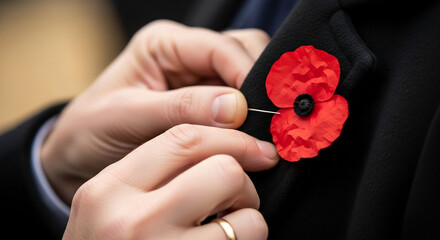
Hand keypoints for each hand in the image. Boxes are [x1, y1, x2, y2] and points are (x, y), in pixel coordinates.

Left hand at [41, 20, 269, 203]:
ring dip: (259, 102)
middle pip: (243, 52)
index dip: (245, 73)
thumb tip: (236, 108)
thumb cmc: (93, 129)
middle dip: (259, 84)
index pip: (219, 47)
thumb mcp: (128, 116)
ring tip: (261, 132)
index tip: (260, 108)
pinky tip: (252, 138)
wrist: (81, 155)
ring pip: (249, 76)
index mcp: (163, 44)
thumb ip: (181, 109)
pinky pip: (242, 104)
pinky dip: (252, 120)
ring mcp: (200, 80)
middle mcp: (186, 56)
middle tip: (266, 121)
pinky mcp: (208, 105)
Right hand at [63, 125, 278, 239]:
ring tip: (226, 230)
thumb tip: (227, 140)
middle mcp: (131, 220)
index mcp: (110, 189)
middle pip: (224, 171)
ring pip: (246, 217)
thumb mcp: (109, 205)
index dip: (232, 139)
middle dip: (241, 183)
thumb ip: (152, 172)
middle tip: (232, 201)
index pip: (184, 139)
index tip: (256, 150)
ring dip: (248, 221)